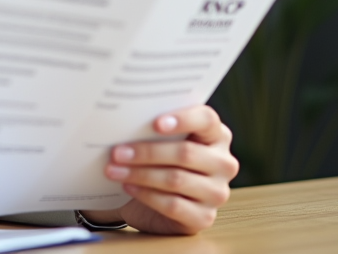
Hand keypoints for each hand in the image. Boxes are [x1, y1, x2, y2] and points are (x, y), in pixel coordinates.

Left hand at [80, 105, 238, 234]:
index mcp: (216, 135)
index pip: (207, 120)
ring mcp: (217, 192)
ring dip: (140, 174)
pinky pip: (173, 205)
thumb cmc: (157, 161)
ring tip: (114, 170)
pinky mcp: (204, 217)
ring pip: (176, 179)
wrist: (153, 201)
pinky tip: (128, 186)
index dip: (183, 119)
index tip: (155, 123)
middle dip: (147, 152)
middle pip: (186, 153)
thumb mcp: (158, 141)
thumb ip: (153, 128)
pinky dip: (146, 194)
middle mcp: (223, 163)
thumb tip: (123, 120)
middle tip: (117, 152)